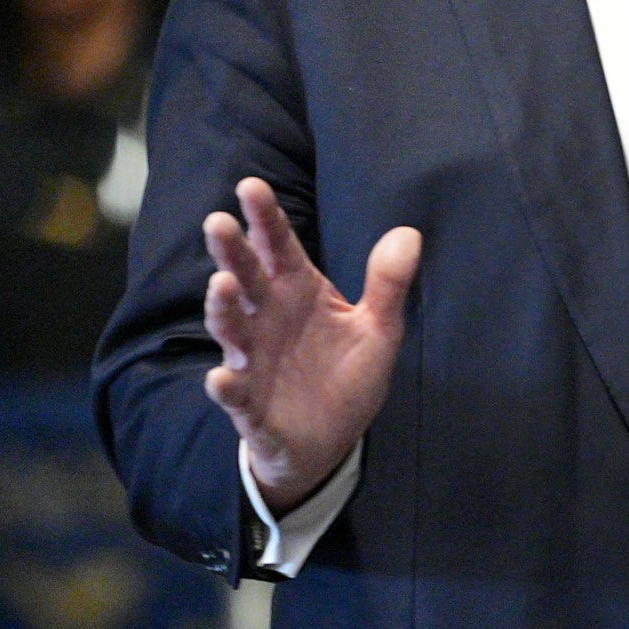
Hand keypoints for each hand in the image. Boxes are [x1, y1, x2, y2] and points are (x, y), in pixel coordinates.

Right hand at [200, 177, 420, 515]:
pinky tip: (221, 378)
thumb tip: (409, 233)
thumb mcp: (378, 330)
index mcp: (298, 292)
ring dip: (223, 309)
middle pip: (245, 277)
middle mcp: (267, 318)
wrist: (329, 442)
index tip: (252, 185)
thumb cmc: (345, 376)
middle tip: (219, 221)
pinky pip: (235, 394)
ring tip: (221, 286)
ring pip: (231, 328)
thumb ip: (388, 284)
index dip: (265, 217)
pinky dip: (226, 386)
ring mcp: (253, 360)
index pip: (278, 247)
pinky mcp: (250, 405)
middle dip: (231, 251)